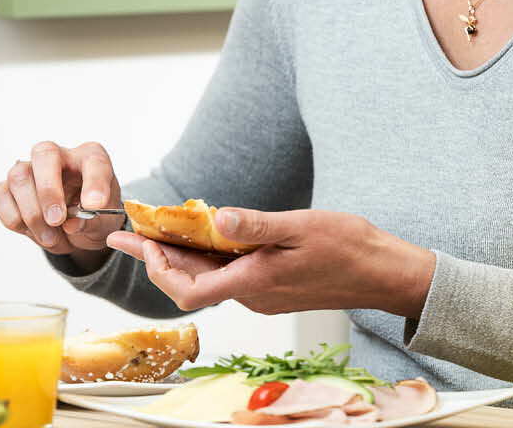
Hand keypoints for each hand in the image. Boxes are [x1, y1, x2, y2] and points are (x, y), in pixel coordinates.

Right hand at [0, 141, 123, 256]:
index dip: (94, 181)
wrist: (75, 231)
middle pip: (44, 155)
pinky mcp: (8, 187)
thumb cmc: (93, 218)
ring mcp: (30, 169)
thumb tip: (71, 224)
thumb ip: (92, 223)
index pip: (93, 160)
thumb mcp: (103, 225)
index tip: (95, 205)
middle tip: (57, 220)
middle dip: (48, 190)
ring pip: (18, 177)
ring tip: (50, 238)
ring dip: (32, 214)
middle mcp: (58, 156)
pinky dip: (14, 219)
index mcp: (90, 158)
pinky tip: (32, 231)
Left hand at [104, 208, 436, 316]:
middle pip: (190, 284)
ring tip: (156, 229)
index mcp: (254, 282)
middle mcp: (253, 295)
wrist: (385, 273)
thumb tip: (216, 218)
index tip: (138, 242)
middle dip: (156, 258)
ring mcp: (263, 294)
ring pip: (208, 279)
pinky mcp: (272, 287)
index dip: (157, 268)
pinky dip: (207, 257)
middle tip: (128, 233)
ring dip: (180, 257)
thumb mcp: (301, 227)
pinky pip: (228, 275)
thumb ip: (256, 225)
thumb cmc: (350, 249)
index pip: (188, 289)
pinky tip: (203, 233)